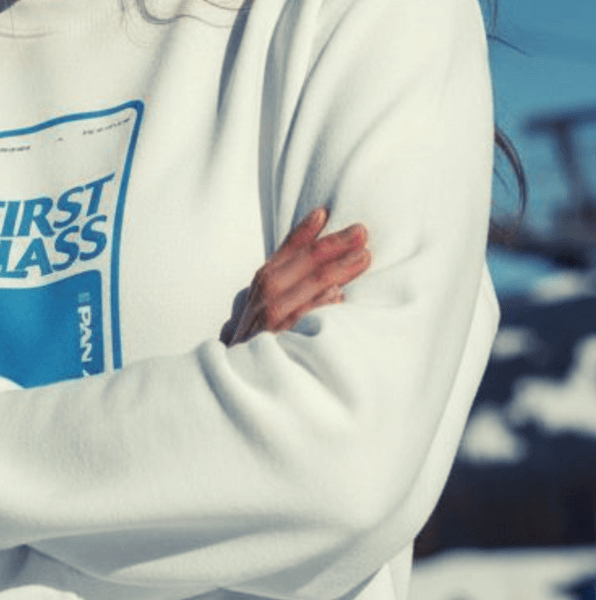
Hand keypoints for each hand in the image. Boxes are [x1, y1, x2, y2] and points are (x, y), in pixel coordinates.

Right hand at [220, 208, 369, 345]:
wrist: (235, 387)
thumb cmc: (259, 350)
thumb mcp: (267, 315)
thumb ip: (290, 295)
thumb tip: (333, 287)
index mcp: (260, 290)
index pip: (283, 254)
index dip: (302, 232)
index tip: (324, 212)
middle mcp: (262, 302)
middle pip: (297, 266)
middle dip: (330, 246)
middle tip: (361, 232)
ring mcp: (267, 324)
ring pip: (302, 289)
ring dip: (334, 271)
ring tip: (364, 258)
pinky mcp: (275, 347)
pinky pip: (297, 323)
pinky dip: (315, 308)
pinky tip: (338, 298)